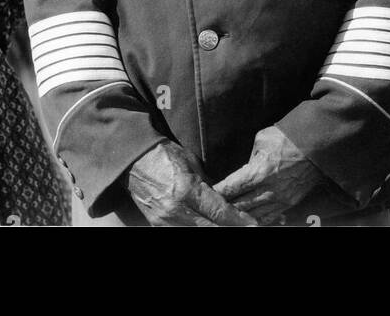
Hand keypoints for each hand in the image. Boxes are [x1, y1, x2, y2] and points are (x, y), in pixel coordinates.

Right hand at [126, 140, 256, 226]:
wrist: (134, 160)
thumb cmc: (166, 156)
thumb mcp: (193, 164)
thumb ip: (210, 185)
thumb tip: (228, 200)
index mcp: (186, 190)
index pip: (219, 212)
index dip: (239, 221)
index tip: (255, 225)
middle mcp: (175, 209)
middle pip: (211, 228)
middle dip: (232, 229)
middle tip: (250, 228)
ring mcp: (165, 221)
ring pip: (198, 233)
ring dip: (217, 231)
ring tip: (232, 228)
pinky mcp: (158, 226)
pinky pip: (183, 233)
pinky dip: (199, 231)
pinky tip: (212, 227)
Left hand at [212, 126, 329, 224]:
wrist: (317, 145)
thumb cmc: (288, 137)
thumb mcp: (262, 140)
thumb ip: (250, 156)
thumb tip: (245, 166)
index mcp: (258, 172)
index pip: (231, 188)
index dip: (217, 193)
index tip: (207, 194)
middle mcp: (268, 190)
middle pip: (238, 206)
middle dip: (225, 206)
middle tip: (213, 206)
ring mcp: (280, 199)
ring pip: (252, 216)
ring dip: (239, 216)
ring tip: (228, 215)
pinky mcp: (289, 204)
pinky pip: (269, 218)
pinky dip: (256, 220)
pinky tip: (247, 219)